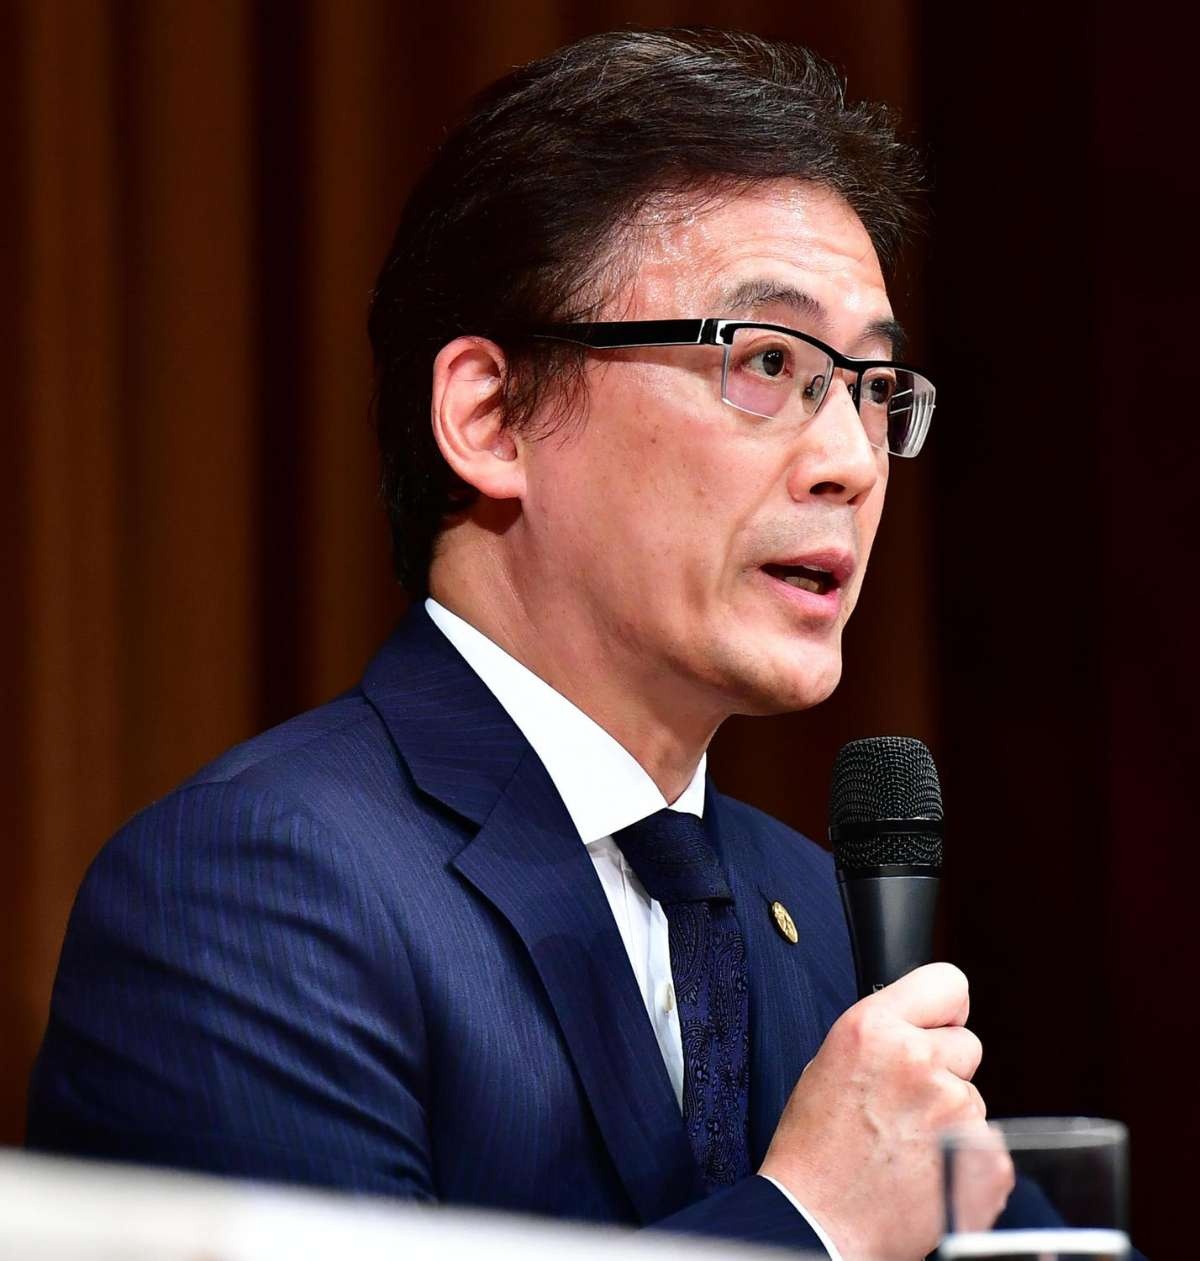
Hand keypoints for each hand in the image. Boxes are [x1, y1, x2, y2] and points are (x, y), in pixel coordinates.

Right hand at [759, 962, 1011, 1260]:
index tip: (935, 1027)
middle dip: (944, 1069)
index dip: (943, 1008)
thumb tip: (924, 1027)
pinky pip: (988, 1142)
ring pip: (973, 1097)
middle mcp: (919, 1059)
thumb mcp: (830, 1062)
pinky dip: (966, 1159)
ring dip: (950, 1117)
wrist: (817, 1224)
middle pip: (966, 1043)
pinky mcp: (984, 1158)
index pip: (948, 981)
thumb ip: (883, 1035)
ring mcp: (956, 1109)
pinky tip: (926, 1172)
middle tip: (905, 1103)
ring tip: (905, 1146)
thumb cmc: (814, 1149)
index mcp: (875, 1028)